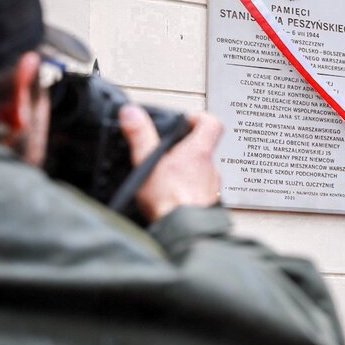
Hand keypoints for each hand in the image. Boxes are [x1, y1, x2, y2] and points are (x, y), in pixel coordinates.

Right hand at [119, 105, 222, 221]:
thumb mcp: (147, 163)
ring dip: (188, 171)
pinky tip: (173, 197)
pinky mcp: (210, 204)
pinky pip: (201, 191)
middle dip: (187, 148)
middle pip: (206, 148)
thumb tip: (132, 112)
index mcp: (199, 152)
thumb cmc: (170, 201)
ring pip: (203, 171)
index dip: (199, 118)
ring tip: (167, 177)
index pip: (212, 123)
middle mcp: (211, 168)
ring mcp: (213, 188)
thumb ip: (140, 136)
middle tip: (169, 151)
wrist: (183, 232)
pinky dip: (189, 190)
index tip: (185, 120)